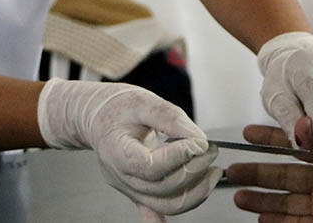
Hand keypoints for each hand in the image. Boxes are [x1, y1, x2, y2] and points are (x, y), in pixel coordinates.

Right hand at [37, 79, 220, 215]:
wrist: (98, 118)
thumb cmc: (117, 108)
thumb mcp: (142, 101)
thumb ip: (170, 117)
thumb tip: (198, 138)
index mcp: (117, 152)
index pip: (150, 166)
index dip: (179, 157)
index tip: (199, 142)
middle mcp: (121, 177)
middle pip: (162, 188)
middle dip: (195, 170)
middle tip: (211, 150)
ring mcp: (130, 189)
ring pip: (165, 206)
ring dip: (196, 191)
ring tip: (213, 171)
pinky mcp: (138, 193)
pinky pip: (157, 211)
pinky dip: (176, 212)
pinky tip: (194, 201)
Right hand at [227, 118, 312, 221]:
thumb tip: (299, 125)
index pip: (295, 145)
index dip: (270, 140)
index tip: (247, 134)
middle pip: (283, 175)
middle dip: (257, 172)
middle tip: (231, 170)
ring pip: (285, 201)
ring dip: (261, 200)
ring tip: (237, 198)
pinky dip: (278, 222)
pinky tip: (260, 221)